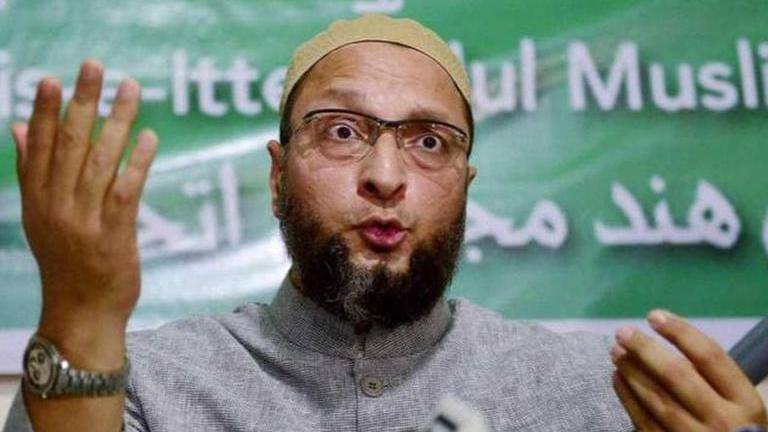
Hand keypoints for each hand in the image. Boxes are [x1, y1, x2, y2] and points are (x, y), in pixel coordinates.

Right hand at [10, 60, 156, 367]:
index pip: (38, 147)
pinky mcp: (113, 235)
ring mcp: (84, 221)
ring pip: (100, 160)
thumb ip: (32, 171)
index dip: (46, 111)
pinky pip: (126, 191)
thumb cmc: (67, 262)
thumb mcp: (40, 217)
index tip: (54, 79)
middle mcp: (55, 206)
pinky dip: (137, 162)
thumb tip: (19, 126)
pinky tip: (149, 137)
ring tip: (131, 89)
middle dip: (82, 102)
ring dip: (117, 121)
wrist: (81, 314)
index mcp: (37, 200)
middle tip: (95, 67)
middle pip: (69, 145)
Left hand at [611, 309, 766, 430]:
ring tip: (616, 351)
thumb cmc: (736, 424)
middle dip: (646, 350)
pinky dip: (627, 397)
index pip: (709, 357)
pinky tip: (617, 377)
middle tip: (623, 332)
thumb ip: (711, 377)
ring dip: (632, 371)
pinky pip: (644, 420)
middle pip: (677, 376)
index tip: (654, 316)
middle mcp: (721, 419)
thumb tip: (664, 347)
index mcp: (743, 401)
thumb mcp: (738, 401)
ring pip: (657, 399)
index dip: (680, 332)